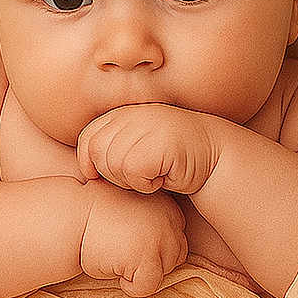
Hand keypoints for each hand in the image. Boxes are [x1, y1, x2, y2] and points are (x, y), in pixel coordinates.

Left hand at [75, 104, 219, 196]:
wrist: (213, 157)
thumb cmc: (171, 159)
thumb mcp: (137, 147)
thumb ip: (111, 148)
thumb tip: (84, 172)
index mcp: (122, 114)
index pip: (87, 139)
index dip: (90, 162)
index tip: (111, 174)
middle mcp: (131, 115)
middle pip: (97, 155)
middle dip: (114, 175)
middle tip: (142, 173)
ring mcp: (145, 126)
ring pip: (113, 166)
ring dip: (133, 181)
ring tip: (156, 172)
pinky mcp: (157, 143)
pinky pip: (132, 173)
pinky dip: (147, 184)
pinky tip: (165, 175)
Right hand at [80, 180, 187, 296]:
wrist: (68, 217)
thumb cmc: (94, 215)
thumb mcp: (133, 207)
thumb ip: (155, 221)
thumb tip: (175, 253)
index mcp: (167, 204)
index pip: (177, 237)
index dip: (151, 246)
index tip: (127, 240)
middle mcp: (169, 218)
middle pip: (176, 255)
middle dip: (152, 260)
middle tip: (121, 251)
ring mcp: (160, 237)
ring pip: (165, 272)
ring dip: (141, 272)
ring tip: (116, 255)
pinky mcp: (146, 256)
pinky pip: (148, 286)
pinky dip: (131, 286)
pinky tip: (111, 266)